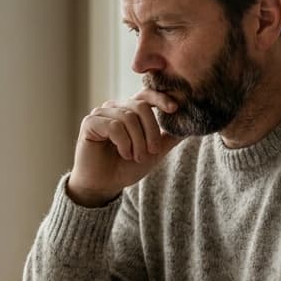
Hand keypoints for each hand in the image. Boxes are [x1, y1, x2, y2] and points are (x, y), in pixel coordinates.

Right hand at [67, 89, 184, 206]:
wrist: (104, 185)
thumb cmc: (126, 167)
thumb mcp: (154, 152)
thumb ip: (168, 137)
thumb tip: (190, 125)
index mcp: (130, 111)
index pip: (146, 95)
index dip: (160, 98)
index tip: (174, 109)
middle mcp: (115, 108)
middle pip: (140, 106)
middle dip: (151, 131)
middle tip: (152, 152)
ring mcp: (101, 114)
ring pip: (128, 118)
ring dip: (137, 142)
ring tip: (135, 157)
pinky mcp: (90, 123)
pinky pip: (114, 126)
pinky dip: (123, 142)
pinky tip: (123, 154)